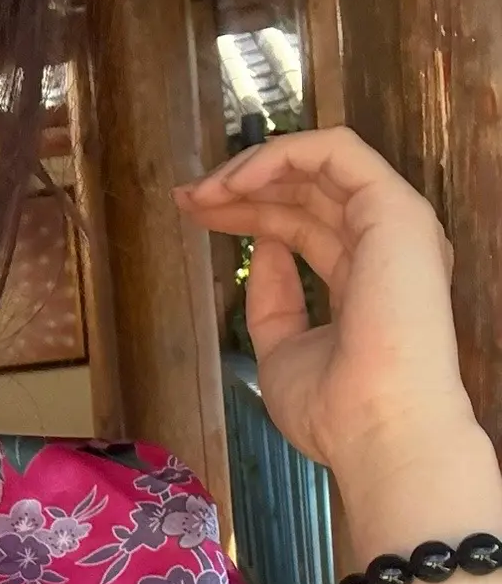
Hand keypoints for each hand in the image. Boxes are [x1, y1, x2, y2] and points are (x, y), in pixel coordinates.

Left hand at [174, 128, 477, 487]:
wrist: (376, 431)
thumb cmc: (336, 410)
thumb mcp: (282, 350)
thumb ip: (273, 300)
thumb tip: (264, 248)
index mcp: (364, 279)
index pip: (300, 225)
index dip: (245, 212)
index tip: (194, 214)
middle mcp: (384, 247)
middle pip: (304, 192)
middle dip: (240, 186)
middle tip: (186, 196)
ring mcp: (394, 226)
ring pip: (320, 163)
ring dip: (255, 167)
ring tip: (205, 190)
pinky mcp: (396, 209)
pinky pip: (338, 152)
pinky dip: (283, 153)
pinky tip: (237, 181)